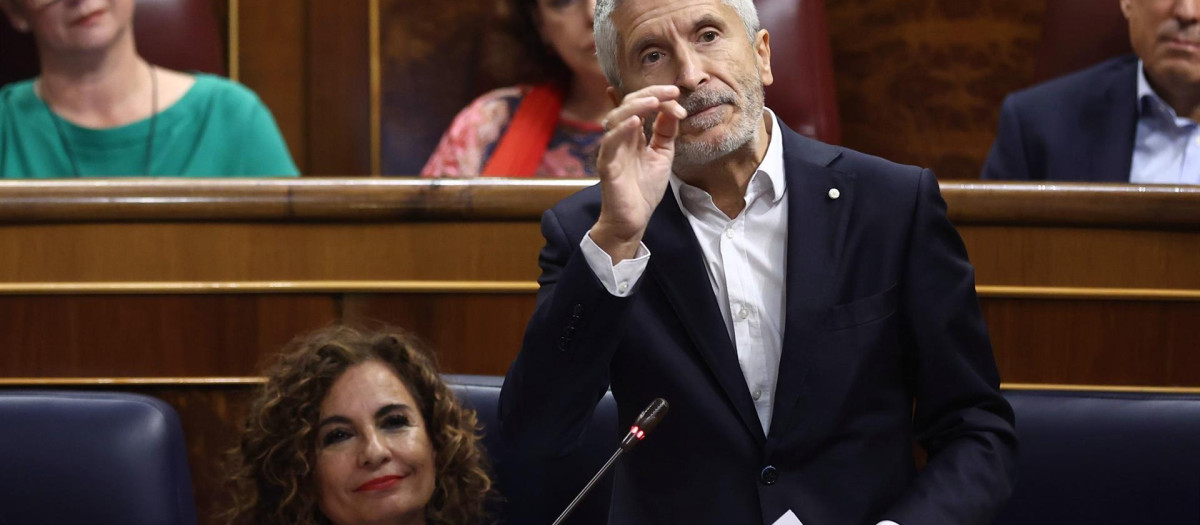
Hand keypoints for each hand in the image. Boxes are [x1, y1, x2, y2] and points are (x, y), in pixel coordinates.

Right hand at [591, 85, 686, 261]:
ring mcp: (611, 150)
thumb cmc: (645, 189)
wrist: (634, 219)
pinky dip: (621, 130)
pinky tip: (636, 122)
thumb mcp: (662, 155)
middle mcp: (619, 138)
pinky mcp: (607, 165)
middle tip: (670, 92)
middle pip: (627, 105)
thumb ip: (666, 132)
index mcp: (632, 134)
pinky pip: (610, 143)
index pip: (641, 104)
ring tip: (654, 101)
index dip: (659, 96)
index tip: (678, 95)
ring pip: (615, 119)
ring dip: (635, 107)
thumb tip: (673, 108)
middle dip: (650, 94)